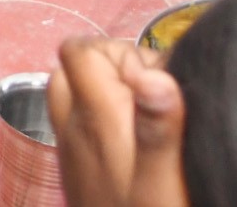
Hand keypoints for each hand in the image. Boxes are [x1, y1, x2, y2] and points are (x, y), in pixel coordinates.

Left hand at [47, 37, 190, 206]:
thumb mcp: (165, 184)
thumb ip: (160, 129)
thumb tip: (155, 74)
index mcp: (93, 122)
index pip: (79, 52)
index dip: (118, 52)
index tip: (157, 79)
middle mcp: (73, 130)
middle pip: (73, 70)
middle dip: (111, 70)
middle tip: (156, 98)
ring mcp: (71, 153)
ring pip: (74, 98)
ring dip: (107, 97)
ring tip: (150, 123)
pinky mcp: (78, 175)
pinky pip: (80, 128)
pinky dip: (103, 124)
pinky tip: (138, 150)